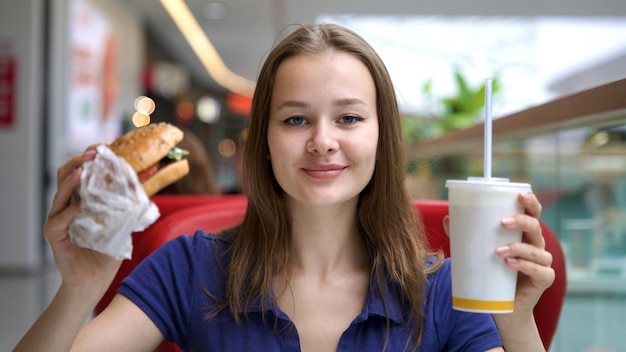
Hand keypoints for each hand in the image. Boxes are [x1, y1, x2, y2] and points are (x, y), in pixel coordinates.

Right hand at [44, 147, 121, 292]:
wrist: (94, 281)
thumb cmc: (106, 253)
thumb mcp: (123, 225)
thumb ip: (129, 207)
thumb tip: (147, 187)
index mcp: (81, 200)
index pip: (81, 172)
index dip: (90, 157)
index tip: (104, 145)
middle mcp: (66, 206)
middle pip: (65, 175)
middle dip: (79, 160)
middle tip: (94, 152)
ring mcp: (58, 220)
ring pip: (59, 194)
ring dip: (72, 180)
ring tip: (84, 170)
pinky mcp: (54, 237)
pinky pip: (58, 221)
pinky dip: (69, 212)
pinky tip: (80, 205)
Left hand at [442, 192, 554, 315]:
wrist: (503, 308)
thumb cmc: (492, 274)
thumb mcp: (479, 252)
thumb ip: (466, 236)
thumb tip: (447, 219)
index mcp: (524, 234)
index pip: (532, 213)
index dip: (531, 202)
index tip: (520, 195)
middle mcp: (536, 245)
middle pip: (536, 227)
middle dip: (521, 221)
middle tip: (503, 222)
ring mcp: (543, 263)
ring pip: (536, 250)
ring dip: (518, 247)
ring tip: (498, 251)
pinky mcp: (544, 279)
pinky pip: (539, 271)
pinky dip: (525, 266)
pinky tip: (510, 264)